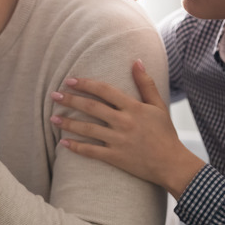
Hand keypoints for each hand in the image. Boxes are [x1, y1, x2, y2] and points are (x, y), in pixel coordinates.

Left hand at [50, 60, 204, 198]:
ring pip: (88, 129)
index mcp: (133, 107)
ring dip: (68, 123)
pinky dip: (76, 147)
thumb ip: (146, 83)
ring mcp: (118, 140)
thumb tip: (137, 61)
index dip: (86, 84)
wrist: (171, 163)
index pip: (104, 91)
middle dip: (71, 100)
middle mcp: (124, 122)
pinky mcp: (115, 157)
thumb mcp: (158, 105)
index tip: (70, 80)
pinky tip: (62, 143)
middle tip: (54, 95)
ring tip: (52, 117)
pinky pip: (92, 151)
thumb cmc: (165, 133)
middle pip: (92, 108)